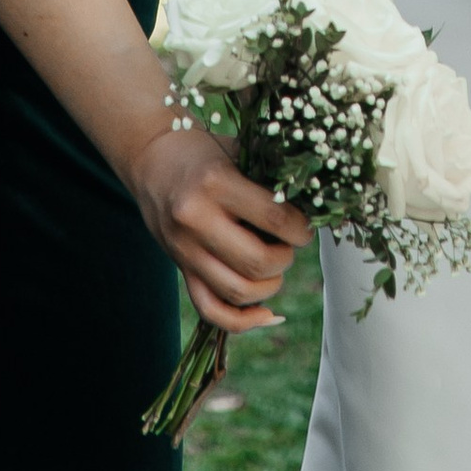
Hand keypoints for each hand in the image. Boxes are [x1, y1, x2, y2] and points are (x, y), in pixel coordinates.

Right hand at [127, 122, 309, 335]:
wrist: (151, 160)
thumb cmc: (205, 151)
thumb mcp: (238, 150)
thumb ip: (272, 176)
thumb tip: (319, 203)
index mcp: (216, 183)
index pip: (275, 219)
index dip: (302, 228)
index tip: (307, 225)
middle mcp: (196, 220)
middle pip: (258, 262)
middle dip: (286, 258)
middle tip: (290, 244)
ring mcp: (184, 250)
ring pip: (238, 292)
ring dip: (270, 287)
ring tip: (275, 266)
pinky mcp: (179, 269)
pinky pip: (210, 310)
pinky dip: (242, 321)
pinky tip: (266, 313)